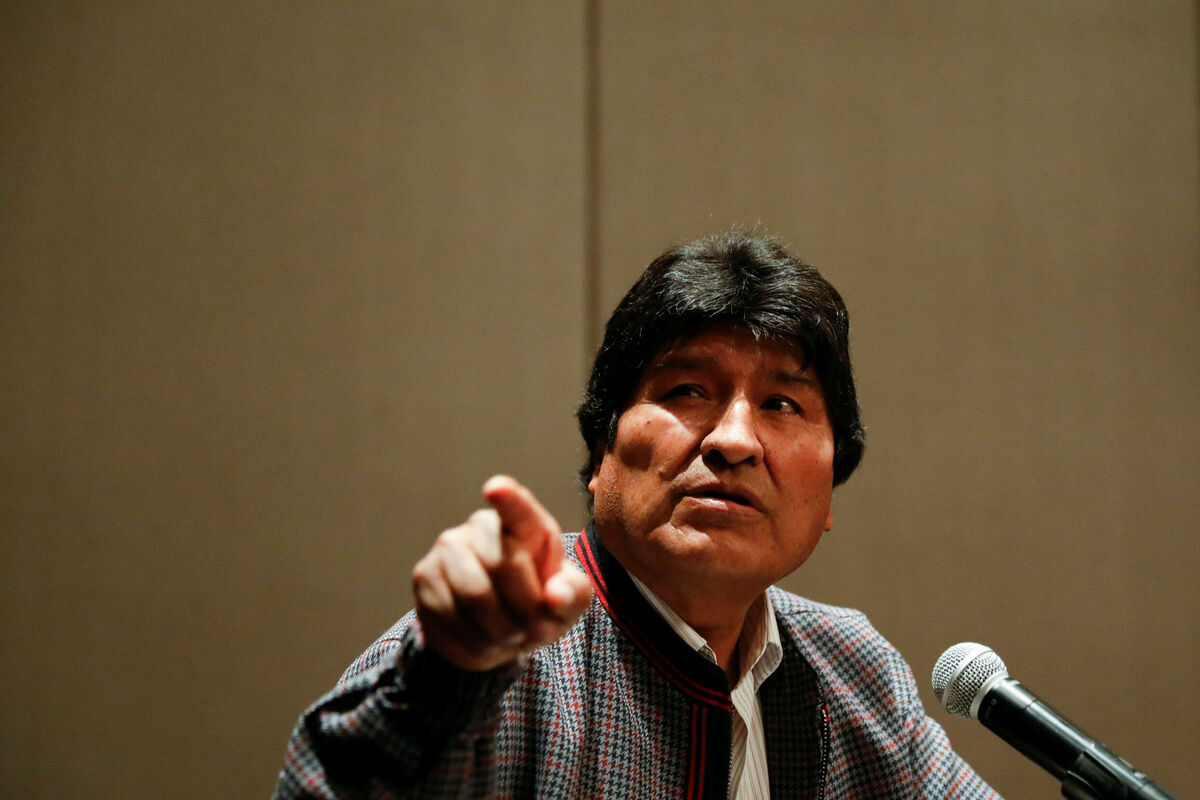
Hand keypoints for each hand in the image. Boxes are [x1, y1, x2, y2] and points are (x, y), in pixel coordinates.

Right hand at [412, 475, 592, 671]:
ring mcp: (449, 547)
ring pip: (475, 594)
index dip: (509, 500)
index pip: (519, 511)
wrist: (493, 636)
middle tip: (532, 628)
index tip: (496, 488)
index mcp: (526, 526)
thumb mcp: (567, 603)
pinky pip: (450, 613)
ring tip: (510, 634)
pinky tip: (482, 637)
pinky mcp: (425, 574)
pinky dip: (474, 638)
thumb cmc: (537, 607)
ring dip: (501, 629)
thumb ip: (573, 595)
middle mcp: (483, 526)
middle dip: (525, 609)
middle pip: (503, 565)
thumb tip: (556, 595)